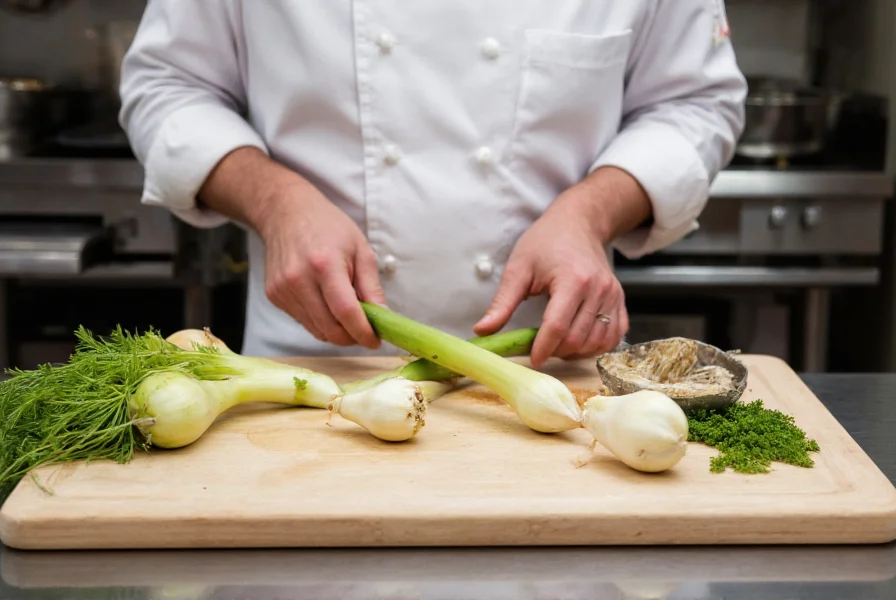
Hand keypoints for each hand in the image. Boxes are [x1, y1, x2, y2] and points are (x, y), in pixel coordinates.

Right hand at [257, 181, 384, 348]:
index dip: (362, 332)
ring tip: (347, 312)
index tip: (375, 340)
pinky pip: (303, 322)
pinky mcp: (274, 296)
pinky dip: (320, 321)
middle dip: (352, 336)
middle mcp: (299, 279)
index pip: (345, 311)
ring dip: (336, 330)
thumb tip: (383, 318)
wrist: (285, 212)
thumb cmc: (328, 227)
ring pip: (316, 330)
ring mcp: (283, 290)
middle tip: (365, 330)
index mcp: (324, 264)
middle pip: (330, 328)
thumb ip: (371, 286)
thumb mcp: (360, 249)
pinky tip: (325, 302)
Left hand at [474, 169, 647, 367]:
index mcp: (572, 280)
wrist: (578, 224)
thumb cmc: (546, 242)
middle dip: (556, 350)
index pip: (557, 326)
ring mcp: (613, 296)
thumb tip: (482, 331)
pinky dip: (596, 345)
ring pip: (597, 342)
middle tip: (539, 347)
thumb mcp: (518, 268)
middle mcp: (598, 289)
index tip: (532, 359)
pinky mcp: (620, 301)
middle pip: (577, 338)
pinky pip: (614, 336)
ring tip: (556, 342)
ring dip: (575, 351)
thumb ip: (502, 303)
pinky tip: (578, 340)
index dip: (542, 348)